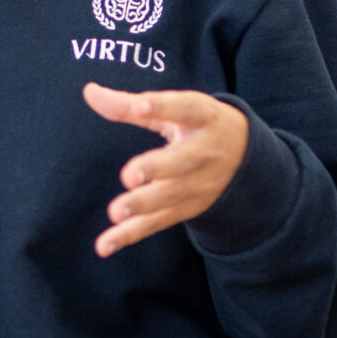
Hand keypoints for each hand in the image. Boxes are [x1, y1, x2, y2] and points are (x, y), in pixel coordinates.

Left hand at [81, 84, 247, 256]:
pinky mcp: (184, 209)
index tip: (140, 105)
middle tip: (130, 175)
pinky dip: (129, 236)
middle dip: (156, 168)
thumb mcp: (177, 108)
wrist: (247, 160)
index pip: (184, 109)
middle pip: (179, 162)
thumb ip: (130, 104)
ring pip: (167, 198)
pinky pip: (155, 223)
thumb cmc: (199, 125)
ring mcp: (195, 186)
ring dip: (141, 207)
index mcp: (202, 118)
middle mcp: (201, 154)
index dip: (162, 106)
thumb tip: (88, 91)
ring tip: (116, 213)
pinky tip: (104, 245)